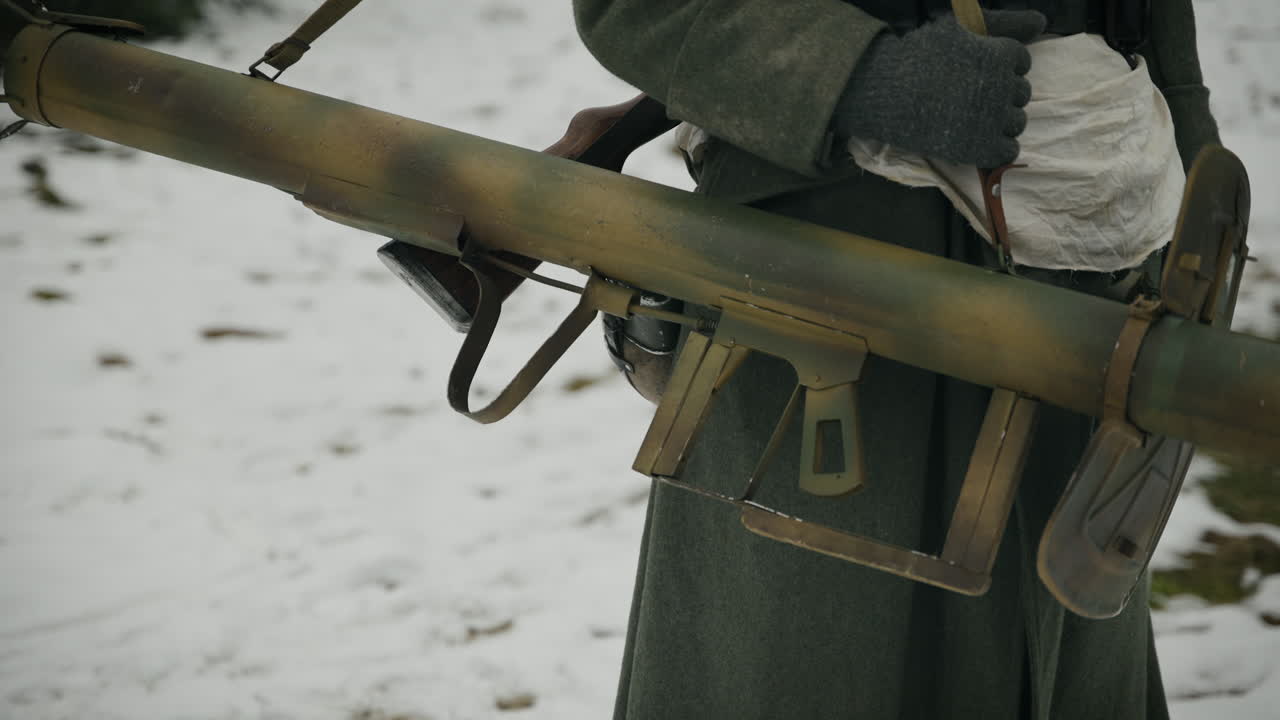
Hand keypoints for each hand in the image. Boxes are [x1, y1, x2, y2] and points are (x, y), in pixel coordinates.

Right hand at [831, 10, 1045, 167]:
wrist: (886, 93)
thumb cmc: (920, 55)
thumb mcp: (960, 28)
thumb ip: (1005, 22)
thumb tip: (1043, 22)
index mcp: (1001, 55)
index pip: (1021, 62)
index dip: (999, 67)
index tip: (974, 72)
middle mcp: (1002, 86)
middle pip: (1021, 93)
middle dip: (1000, 94)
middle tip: (966, 96)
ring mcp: (992, 119)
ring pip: (1017, 122)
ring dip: (999, 121)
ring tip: (968, 116)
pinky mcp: (979, 148)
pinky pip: (1008, 151)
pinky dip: (995, 147)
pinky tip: (974, 137)